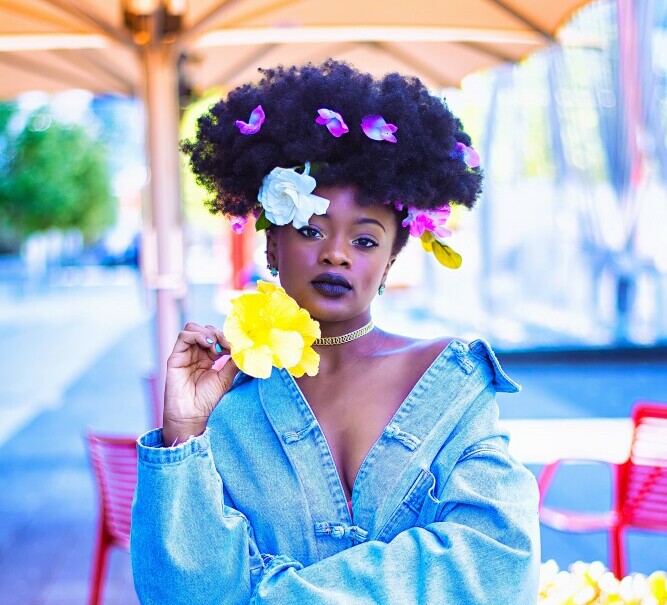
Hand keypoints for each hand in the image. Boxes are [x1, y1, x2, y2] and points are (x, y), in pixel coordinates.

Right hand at [162, 322, 237, 444]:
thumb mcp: (226, 377)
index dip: (227, 337)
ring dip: (207, 333)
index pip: (217, 337)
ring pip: (193, 328)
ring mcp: (186, 354)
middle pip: (206, 330)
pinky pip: (184, 336)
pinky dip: (197, 335)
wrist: (192, 415)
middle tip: (227, 345)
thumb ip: (233, 362)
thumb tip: (245, 348)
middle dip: (218, 334)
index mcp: (209, 357)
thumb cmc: (207, 399)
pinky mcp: (176, 357)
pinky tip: (208, 344)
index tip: (237, 345)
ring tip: (216, 347)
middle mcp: (196, 353)